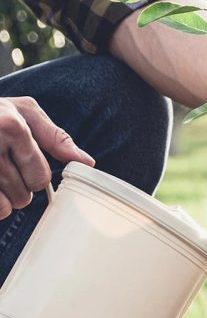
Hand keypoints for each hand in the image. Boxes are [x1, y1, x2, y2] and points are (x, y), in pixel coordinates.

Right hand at [0, 97, 93, 218]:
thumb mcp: (23, 111)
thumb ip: (55, 137)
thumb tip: (87, 162)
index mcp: (11, 126)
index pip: (40, 176)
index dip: (37, 177)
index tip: (27, 168)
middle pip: (24, 194)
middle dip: (21, 190)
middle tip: (8, 172)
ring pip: (5, 206)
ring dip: (5, 200)